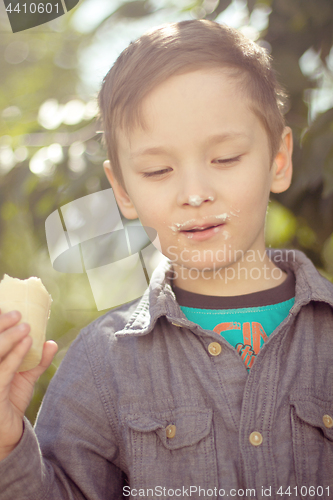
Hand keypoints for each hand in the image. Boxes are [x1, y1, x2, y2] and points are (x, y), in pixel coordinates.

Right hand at [0, 310, 57, 460]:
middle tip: (17, 313)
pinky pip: (2, 372)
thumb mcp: (24, 378)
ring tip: (25, 326)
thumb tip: (51, 342)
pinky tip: (28, 342)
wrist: (6, 434)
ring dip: (8, 337)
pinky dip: (15, 355)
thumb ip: (36, 360)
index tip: (4, 307)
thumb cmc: (10, 402)